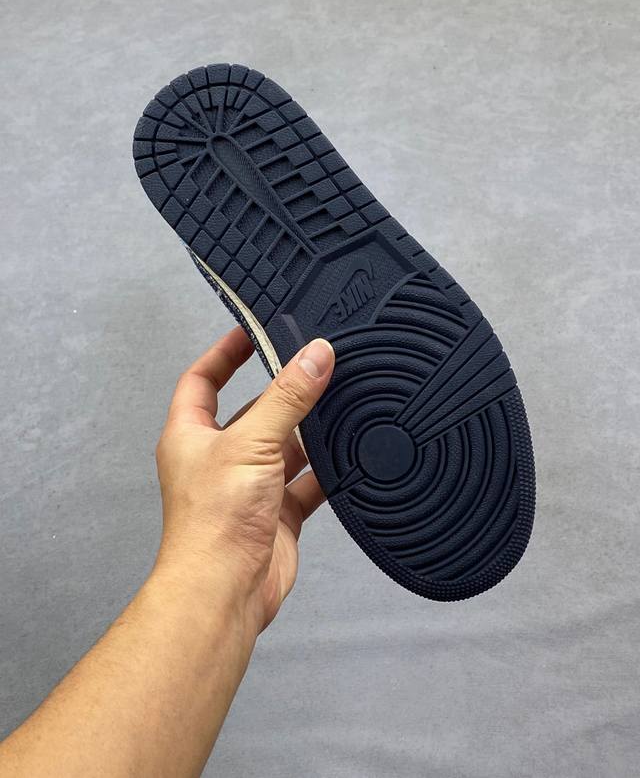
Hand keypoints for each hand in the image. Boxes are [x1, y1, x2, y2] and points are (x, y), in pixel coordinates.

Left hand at [154, 326, 334, 633]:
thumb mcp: (251, 444)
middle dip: (282, 392)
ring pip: (285, 446)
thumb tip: (314, 356)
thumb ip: (287, 398)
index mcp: (192, 436)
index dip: (224, 353)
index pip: (203, 380)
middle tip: (315, 364)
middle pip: (253, 411)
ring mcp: (249, 487)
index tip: (253, 331)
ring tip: (341, 403)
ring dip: (309, 432)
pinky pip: (307, 483)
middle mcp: (219, 458)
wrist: (225, 592)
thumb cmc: (213, 523)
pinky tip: (350, 456)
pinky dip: (327, 472)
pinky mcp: (277, 513)